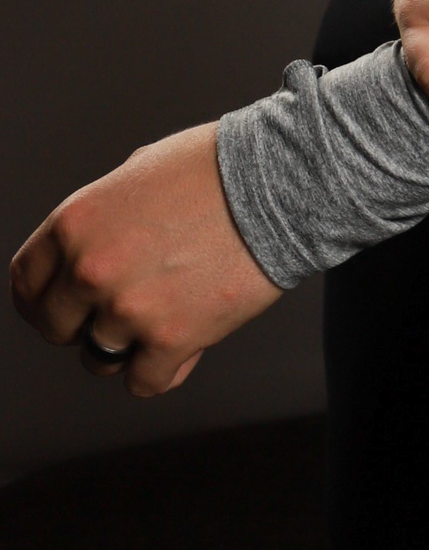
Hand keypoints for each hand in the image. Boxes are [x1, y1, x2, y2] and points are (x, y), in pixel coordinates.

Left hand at [10, 124, 282, 397]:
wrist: (281, 180)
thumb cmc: (218, 167)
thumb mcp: (138, 172)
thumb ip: (103, 216)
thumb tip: (89, 248)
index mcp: (75, 223)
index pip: (26, 283)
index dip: (43, 298)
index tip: (60, 305)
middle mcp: (91, 269)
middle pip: (56, 328)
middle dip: (83, 323)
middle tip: (119, 307)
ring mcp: (128, 309)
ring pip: (100, 359)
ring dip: (127, 344)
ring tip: (163, 313)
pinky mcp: (171, 340)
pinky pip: (143, 382)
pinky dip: (164, 367)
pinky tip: (186, 336)